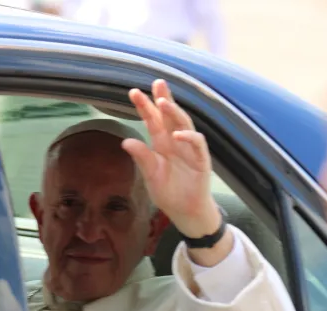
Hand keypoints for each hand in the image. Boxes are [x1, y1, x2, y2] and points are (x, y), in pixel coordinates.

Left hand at [123, 80, 220, 238]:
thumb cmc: (168, 192)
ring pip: (184, 124)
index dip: (145, 106)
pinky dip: (188, 137)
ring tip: (163, 102)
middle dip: (164, 99)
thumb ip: (142, 158)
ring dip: (175, 112)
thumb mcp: (150, 175)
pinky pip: (197, 144)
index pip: (153, 120)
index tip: (133, 92)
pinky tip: (177, 134)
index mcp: (162, 143)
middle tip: (157, 83)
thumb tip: (125, 141)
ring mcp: (190, 149)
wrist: (185, 212)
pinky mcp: (201, 160)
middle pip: (170, 115)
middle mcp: (176, 142)